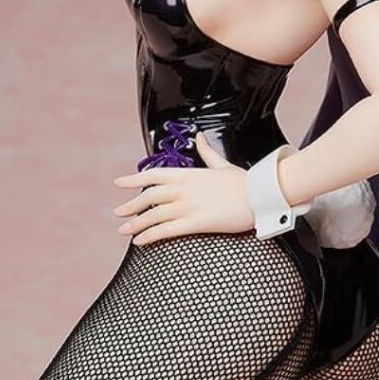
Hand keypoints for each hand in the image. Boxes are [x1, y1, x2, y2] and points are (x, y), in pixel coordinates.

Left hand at [111, 132, 254, 244]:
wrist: (260, 194)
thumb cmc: (244, 181)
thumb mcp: (222, 163)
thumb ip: (207, 152)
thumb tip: (200, 137)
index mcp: (188, 173)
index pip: (153, 175)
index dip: (133, 179)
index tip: (118, 183)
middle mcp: (184, 189)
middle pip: (148, 197)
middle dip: (130, 205)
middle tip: (118, 212)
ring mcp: (188, 206)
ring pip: (153, 215)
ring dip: (136, 224)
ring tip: (124, 231)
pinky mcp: (196, 223)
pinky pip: (166, 231)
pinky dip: (150, 236)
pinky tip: (140, 242)